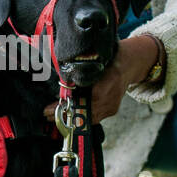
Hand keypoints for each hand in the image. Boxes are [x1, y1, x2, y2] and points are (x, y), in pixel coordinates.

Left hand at [42, 35, 159, 123]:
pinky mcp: (112, 110)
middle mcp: (110, 98)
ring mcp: (112, 106)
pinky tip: (69, 114)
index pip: (83, 101)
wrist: (130, 63)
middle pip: (84, 113)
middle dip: (64, 114)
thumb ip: (79, 73)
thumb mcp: (94, 60)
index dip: (66, 107)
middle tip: (46, 113)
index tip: (50, 109)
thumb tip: (61, 83)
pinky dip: (81, 116)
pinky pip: (95, 117)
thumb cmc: (110, 58)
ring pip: (89, 118)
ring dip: (70, 117)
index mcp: (107, 83)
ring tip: (53, 115)